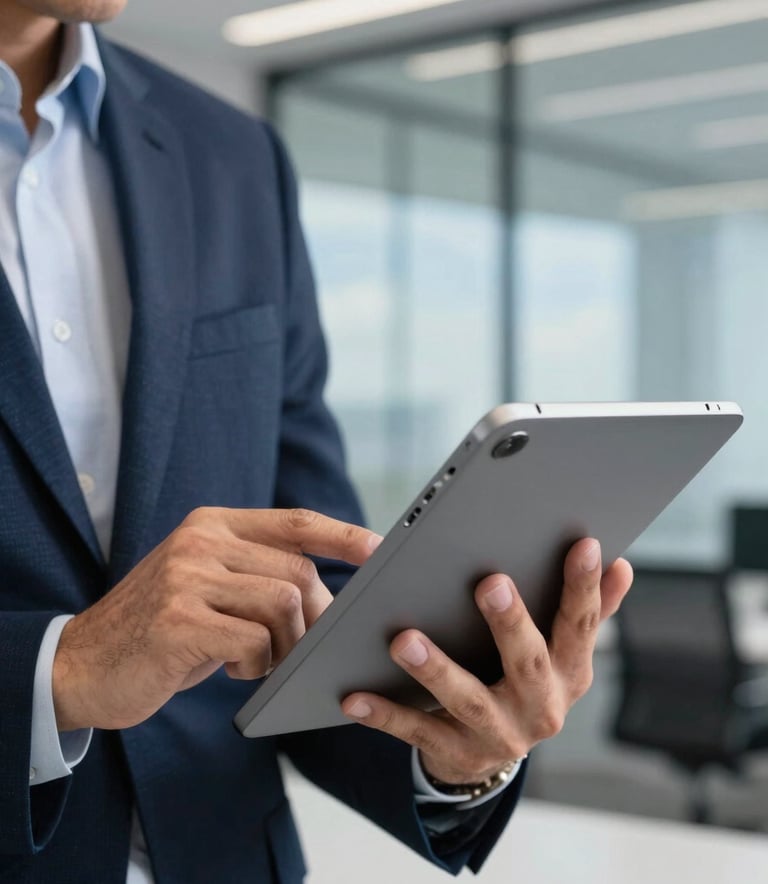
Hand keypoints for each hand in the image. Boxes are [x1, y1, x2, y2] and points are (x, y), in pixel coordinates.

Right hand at [53, 507, 380, 731]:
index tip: (380, 550)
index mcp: (212, 524)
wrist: (81, 664)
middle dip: (315, 618)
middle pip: (297, 572)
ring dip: (286, 646)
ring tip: (258, 660)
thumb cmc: (160, 630)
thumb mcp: (205, 585)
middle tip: (303, 649)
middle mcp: (201, 540)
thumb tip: (326, 597)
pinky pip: (254, 641)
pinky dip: (256, 665)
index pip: (295, 521)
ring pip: (284, 604)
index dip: (343, 535)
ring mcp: (187, 577)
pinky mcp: (178, 620)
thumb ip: (254, 574)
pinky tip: (231, 669)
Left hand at [341, 538, 631, 784]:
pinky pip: (416, 730)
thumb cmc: (527, 679)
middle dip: (510, 623)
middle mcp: (540, 707)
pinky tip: (354, 695)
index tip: (584, 543)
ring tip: (403, 639)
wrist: (493, 753)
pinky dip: (384, 714)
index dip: (584, 586)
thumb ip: (591, 610)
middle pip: (527, 661)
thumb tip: (622, 565)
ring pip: (466, 699)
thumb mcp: (563, 651)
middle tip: (490, 583)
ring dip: (436, 669)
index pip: (581, 625)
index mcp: (570, 673)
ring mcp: (498, 733)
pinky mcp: (455, 752)